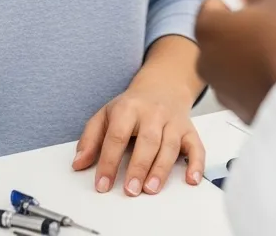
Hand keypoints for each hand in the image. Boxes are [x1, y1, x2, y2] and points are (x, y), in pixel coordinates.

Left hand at [73, 68, 203, 195]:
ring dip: (161, 169)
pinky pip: (196, 146)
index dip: (109, 161)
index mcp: (128, 108)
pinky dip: (196, 164)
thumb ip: (90, 138)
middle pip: (147, 140)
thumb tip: (79, 163)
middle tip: (130, 190)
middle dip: (139, 166)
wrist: (162, 85)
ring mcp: (173, 121)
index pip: (117, 134)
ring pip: (170, 145)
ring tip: (150, 188)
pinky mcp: (189, 129)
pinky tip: (191, 179)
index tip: (102, 184)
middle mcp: (153, 113)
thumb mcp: (106, 113)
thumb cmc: (132, 105)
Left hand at [195, 0, 275, 124]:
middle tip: (273, 23)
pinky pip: (246, 85)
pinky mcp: (240, 110)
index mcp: (209, 28)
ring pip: (234, 61)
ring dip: (251, 55)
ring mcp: (222, 88)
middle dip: (244, 28)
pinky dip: (259, 78)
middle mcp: (206, 60)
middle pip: (223, 34)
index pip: (213, 4)